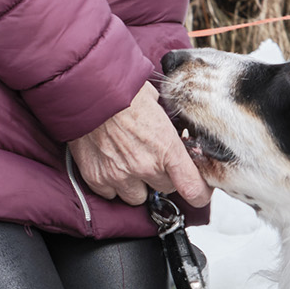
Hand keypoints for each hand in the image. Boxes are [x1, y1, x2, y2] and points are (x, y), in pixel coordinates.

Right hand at [69, 83, 210, 207]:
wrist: (89, 91)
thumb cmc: (126, 91)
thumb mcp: (161, 105)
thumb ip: (171, 128)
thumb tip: (179, 135)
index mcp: (166, 148)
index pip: (192, 188)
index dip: (200, 194)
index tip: (200, 192)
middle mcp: (144, 166)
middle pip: (165, 189)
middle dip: (163, 176)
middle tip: (154, 159)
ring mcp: (119, 175)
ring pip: (138, 197)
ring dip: (137, 184)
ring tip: (130, 162)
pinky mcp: (96, 178)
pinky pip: (111, 194)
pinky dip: (112, 183)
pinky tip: (111, 164)